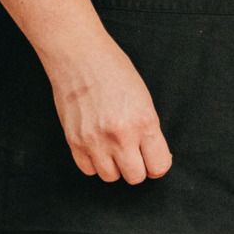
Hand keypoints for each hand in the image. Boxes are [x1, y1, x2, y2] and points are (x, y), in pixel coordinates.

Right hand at [43, 36, 172, 182]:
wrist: (79, 56)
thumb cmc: (114, 70)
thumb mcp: (144, 98)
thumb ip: (148, 129)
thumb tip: (152, 156)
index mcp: (144, 122)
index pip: (159, 167)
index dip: (157, 164)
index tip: (152, 157)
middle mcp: (120, 136)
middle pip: (135, 177)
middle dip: (137, 167)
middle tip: (133, 152)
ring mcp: (95, 141)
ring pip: (110, 177)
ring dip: (114, 166)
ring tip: (113, 147)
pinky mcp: (74, 142)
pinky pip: (88, 170)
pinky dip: (94, 163)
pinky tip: (97, 146)